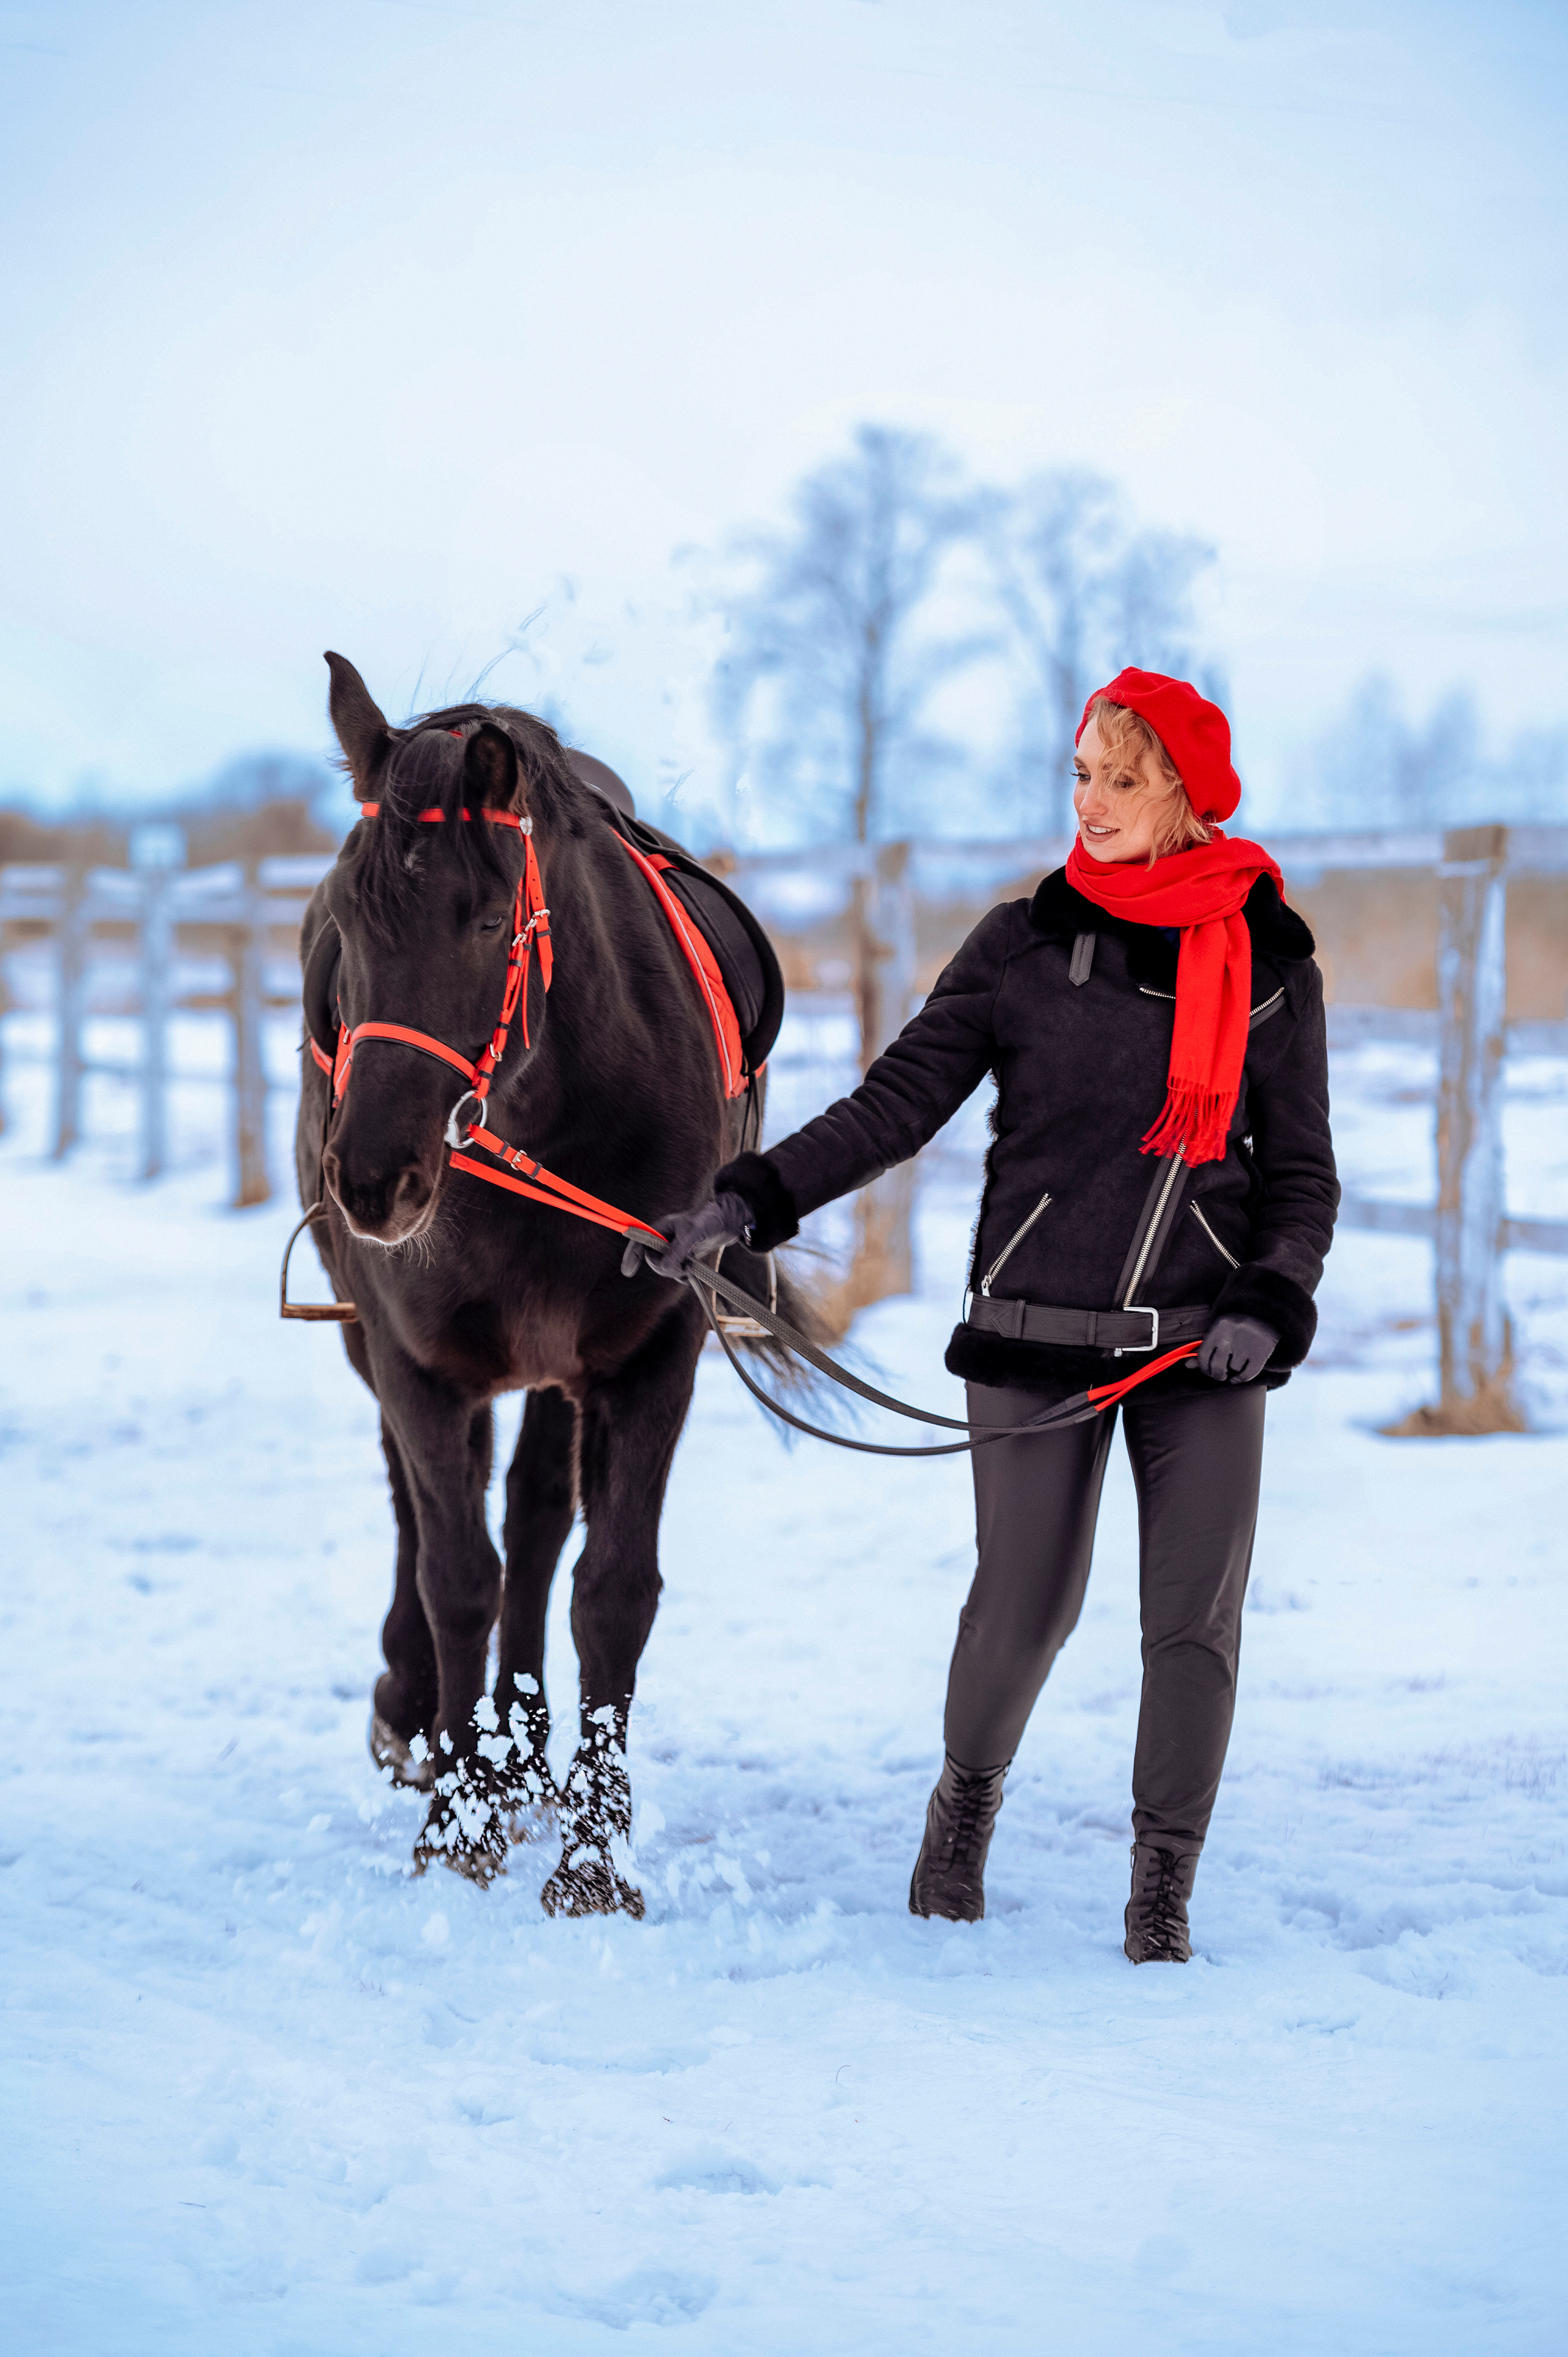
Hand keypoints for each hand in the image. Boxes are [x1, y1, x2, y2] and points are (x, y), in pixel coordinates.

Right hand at [620, 1190, 750, 1281]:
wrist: (725, 1222)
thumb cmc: (708, 1220)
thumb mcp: (692, 1233)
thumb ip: (677, 1250)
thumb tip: (664, 1268)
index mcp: (660, 1228)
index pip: (639, 1242)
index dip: (631, 1256)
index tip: (627, 1272)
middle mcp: (663, 1238)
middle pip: (651, 1260)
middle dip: (664, 1267)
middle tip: (683, 1266)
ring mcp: (672, 1249)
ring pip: (663, 1268)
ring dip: (675, 1271)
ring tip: (690, 1265)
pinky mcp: (681, 1257)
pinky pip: (674, 1271)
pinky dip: (681, 1275)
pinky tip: (691, 1271)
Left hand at [1194, 1313, 1277, 1383]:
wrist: (1264, 1316)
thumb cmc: (1236, 1328)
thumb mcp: (1219, 1332)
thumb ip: (1204, 1348)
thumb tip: (1188, 1365)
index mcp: (1217, 1329)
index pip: (1202, 1357)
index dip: (1203, 1368)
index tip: (1208, 1370)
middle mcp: (1230, 1337)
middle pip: (1217, 1367)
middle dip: (1217, 1374)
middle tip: (1220, 1374)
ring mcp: (1246, 1345)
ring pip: (1233, 1370)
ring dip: (1233, 1370)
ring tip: (1237, 1361)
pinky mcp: (1261, 1354)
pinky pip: (1246, 1375)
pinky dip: (1241, 1379)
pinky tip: (1238, 1376)